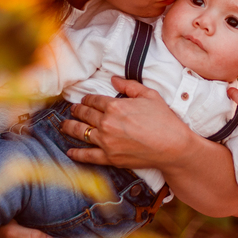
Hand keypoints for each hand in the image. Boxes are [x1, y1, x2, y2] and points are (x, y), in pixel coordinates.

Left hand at [59, 78, 192, 169]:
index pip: (93, 100)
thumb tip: (113, 79)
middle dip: (77, 111)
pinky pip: (87, 156)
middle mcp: (107, 123)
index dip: (87, 99)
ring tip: (64, 125)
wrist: (173, 146)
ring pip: (80, 132)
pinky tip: (69, 152)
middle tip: (72, 110)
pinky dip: (76, 154)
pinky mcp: (110, 158)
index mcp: (115, 106)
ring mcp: (106, 142)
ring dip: (70, 127)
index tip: (85, 100)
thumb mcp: (149, 95)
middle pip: (84, 115)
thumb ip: (129, 85)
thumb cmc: (164, 120)